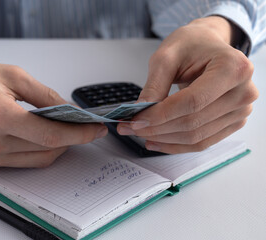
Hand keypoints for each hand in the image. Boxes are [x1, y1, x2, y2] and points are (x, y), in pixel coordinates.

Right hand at [0, 52, 107, 169]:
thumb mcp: (10, 74)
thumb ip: (44, 95)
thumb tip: (68, 110)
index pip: (51, 135)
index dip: (79, 134)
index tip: (95, 129)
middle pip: (47, 150)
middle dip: (71, 140)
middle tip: (83, 127)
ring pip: (36, 161)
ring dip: (55, 147)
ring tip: (64, 131)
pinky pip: (19, 163)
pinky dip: (35, 151)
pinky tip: (40, 137)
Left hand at [117, 16, 257, 153]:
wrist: (208, 46)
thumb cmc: (191, 45)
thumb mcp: (166, 56)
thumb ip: (154, 85)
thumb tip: (141, 113)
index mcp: (232, 68)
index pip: (193, 102)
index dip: (161, 115)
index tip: (136, 120)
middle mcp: (243, 91)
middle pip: (194, 122)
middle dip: (156, 129)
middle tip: (130, 127)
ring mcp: (241, 110)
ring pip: (196, 137)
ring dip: (163, 139)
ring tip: (139, 133)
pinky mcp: (233, 122)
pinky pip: (202, 142)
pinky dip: (176, 145)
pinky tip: (156, 141)